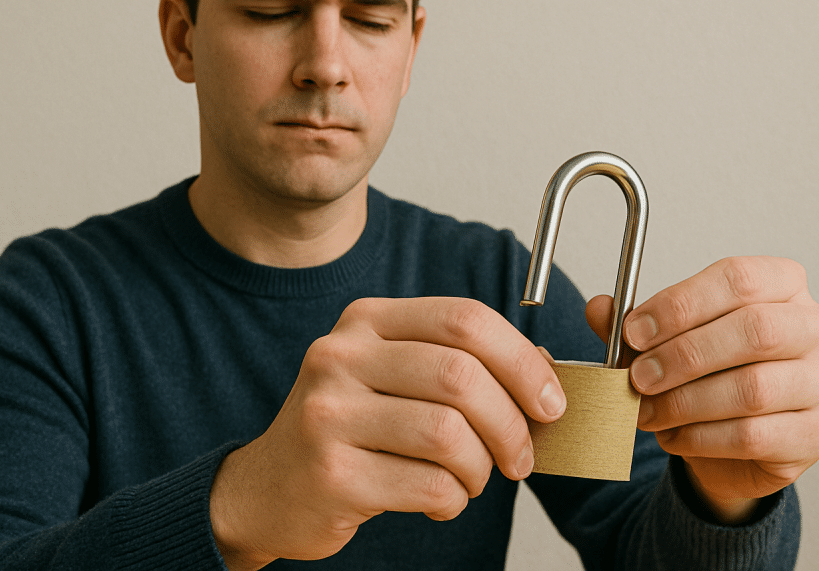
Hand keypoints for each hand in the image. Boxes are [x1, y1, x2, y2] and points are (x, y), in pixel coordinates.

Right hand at [209, 297, 565, 569]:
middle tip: (521, 456)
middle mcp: (341, 356)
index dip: (522, 360)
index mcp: (367, 320)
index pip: (465, 319)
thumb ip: (460, 363)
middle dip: (511, 423)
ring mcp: (329, 414)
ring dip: (481, 468)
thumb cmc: (351, 428)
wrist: (268, 487)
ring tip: (472, 478)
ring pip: (449, 434)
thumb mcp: (394, 375)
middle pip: (462, 375)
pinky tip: (440, 498)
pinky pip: (428, 485)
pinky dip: (453, 499)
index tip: (549, 401)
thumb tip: (545, 372)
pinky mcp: (332, 474)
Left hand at [586, 256, 818, 524]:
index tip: (634, 330)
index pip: (739, 278)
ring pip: (753, 388)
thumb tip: (600, 308)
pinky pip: (754, 436)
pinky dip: (701, 437)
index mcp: (784, 284)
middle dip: (684, 355)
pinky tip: (674, 435)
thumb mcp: (667, 340)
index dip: (681, 304)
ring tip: (647, 411)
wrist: (735, 441)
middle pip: (755, 330)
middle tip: (638, 377)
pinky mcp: (816, 434)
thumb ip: (637, 325)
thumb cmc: (709, 373)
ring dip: (686, 402)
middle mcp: (816, 327)